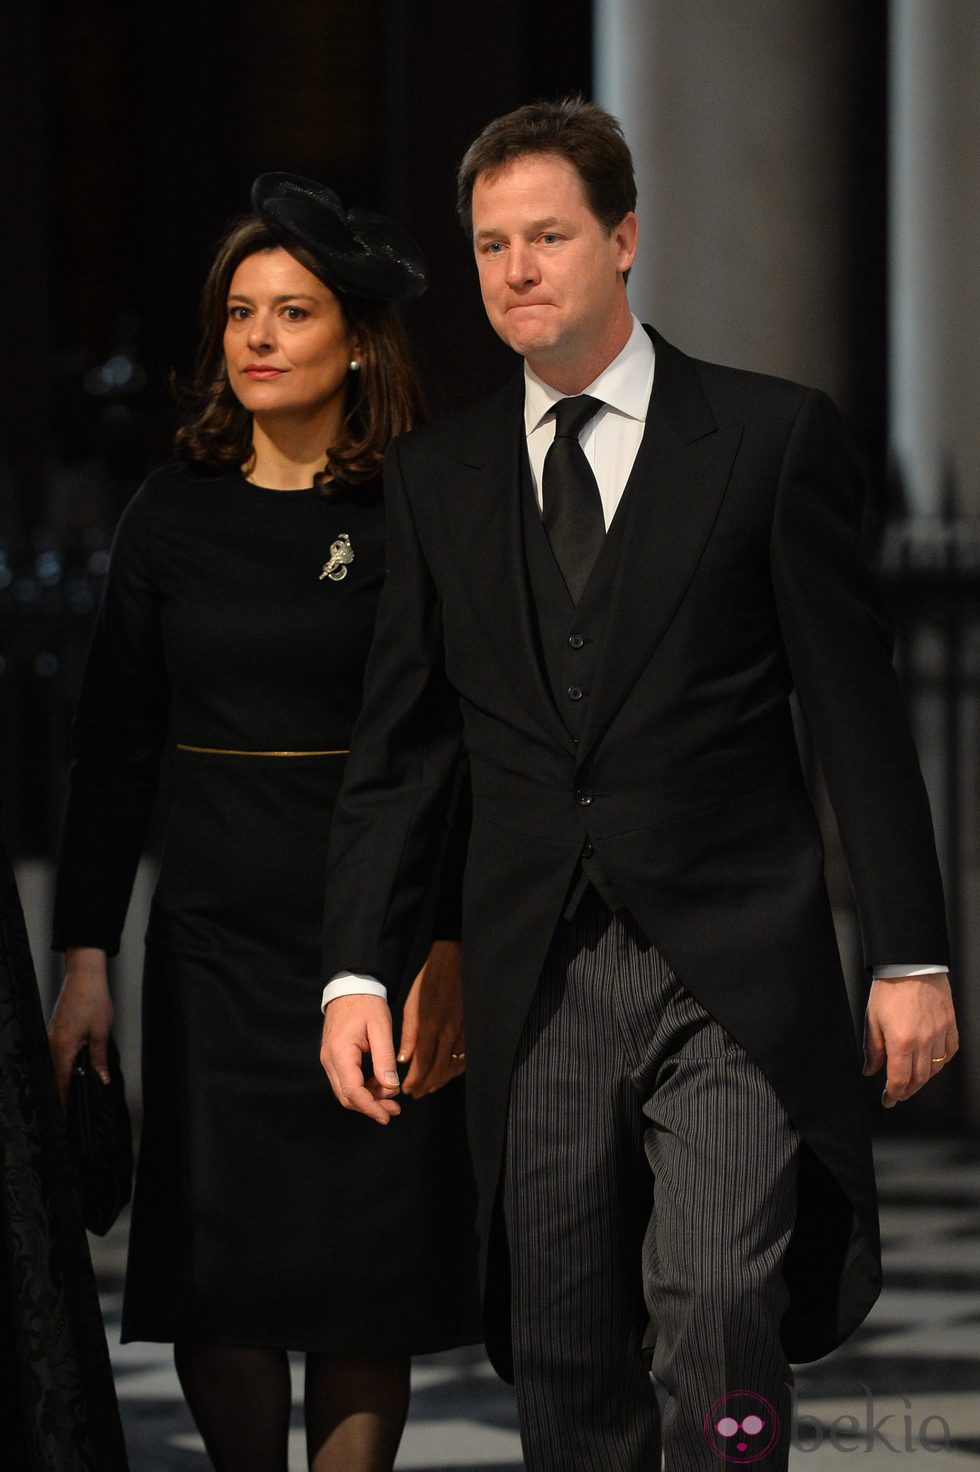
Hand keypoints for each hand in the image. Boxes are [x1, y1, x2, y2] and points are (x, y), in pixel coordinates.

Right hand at [47, 946, 112, 1109]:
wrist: (83, 976)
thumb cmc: (92, 1000)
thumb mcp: (100, 1032)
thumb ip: (99, 1059)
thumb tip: (102, 1079)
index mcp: (63, 1047)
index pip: (61, 1082)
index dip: (64, 1101)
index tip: (66, 1117)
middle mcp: (52, 1044)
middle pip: (55, 1076)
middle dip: (62, 1093)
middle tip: (71, 1111)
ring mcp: (51, 1036)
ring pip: (55, 1065)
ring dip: (62, 1079)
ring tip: (72, 1094)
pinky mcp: (55, 1030)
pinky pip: (56, 1054)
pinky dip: (62, 1065)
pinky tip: (72, 1070)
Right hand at [320, 994, 401, 1123]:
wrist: (351, 987)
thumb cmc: (367, 1004)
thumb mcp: (381, 1028)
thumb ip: (385, 1059)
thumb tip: (391, 1088)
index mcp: (340, 1052)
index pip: (353, 1091)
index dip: (371, 1108)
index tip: (387, 1116)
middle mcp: (329, 1059)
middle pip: (347, 1097)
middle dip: (371, 1106)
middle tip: (395, 1109)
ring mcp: (328, 1060)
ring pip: (345, 1092)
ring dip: (368, 1099)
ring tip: (391, 1097)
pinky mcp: (333, 1058)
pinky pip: (345, 1082)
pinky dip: (363, 1088)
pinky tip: (380, 1084)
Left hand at [397, 940, 465, 1097]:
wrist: (453, 964)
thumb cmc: (429, 983)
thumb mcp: (412, 1006)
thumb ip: (409, 1035)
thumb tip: (404, 1060)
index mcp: (431, 1026)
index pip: (423, 1063)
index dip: (415, 1080)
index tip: (406, 1089)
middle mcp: (450, 1032)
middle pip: (439, 1069)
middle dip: (426, 1085)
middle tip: (415, 1093)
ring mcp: (463, 1032)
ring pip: (454, 1066)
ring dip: (440, 1080)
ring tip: (428, 1087)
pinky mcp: (471, 1030)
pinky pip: (464, 1057)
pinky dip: (455, 1069)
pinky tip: (446, 1072)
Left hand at [863, 973, 958, 1107]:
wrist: (911, 966)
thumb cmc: (890, 988)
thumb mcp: (872, 1019)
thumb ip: (872, 1049)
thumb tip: (870, 1070)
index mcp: (901, 1041)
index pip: (899, 1080)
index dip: (893, 1095)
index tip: (888, 1100)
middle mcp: (923, 1041)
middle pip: (918, 1079)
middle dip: (907, 1091)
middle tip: (899, 1094)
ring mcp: (940, 1034)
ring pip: (935, 1069)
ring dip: (923, 1079)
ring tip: (912, 1081)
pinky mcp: (950, 1026)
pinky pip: (949, 1053)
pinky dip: (940, 1062)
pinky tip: (932, 1062)